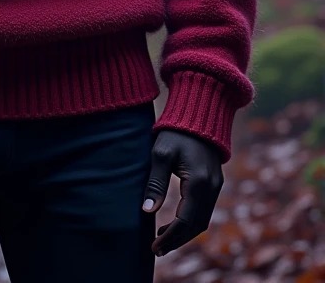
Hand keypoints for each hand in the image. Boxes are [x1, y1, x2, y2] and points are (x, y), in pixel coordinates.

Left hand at [142, 129, 223, 256]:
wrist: (199, 114)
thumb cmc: (176, 131)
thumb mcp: (160, 153)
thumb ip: (155, 183)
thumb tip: (148, 210)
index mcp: (198, 182)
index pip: (184, 220)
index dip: (170, 237)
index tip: (154, 247)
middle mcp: (211, 187)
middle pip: (196, 226)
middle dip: (177, 240)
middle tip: (157, 249)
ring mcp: (215, 186)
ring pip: (202, 220)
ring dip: (184, 233)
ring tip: (161, 239)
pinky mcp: (214, 183)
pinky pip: (204, 210)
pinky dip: (190, 222)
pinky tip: (173, 223)